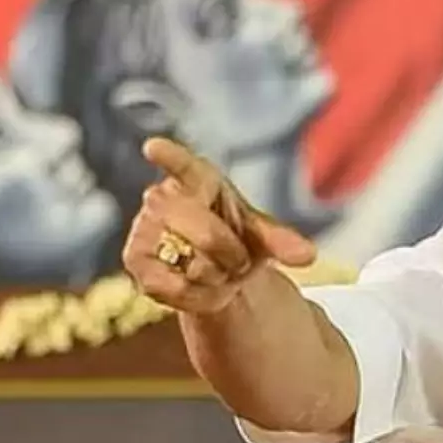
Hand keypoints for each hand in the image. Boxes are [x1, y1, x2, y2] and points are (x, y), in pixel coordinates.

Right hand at [122, 138, 316, 314]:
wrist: (218, 268)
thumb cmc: (239, 236)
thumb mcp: (264, 235)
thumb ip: (283, 241)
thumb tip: (308, 255)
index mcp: (200, 179)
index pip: (185, 166)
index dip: (171, 158)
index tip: (154, 147)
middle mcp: (163, 198)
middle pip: (207, 233)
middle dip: (232, 255)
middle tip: (238, 260)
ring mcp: (143, 229)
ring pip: (193, 264)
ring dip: (218, 276)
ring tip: (219, 269)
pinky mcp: (134, 262)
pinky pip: (175, 288)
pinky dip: (200, 295)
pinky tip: (204, 287)